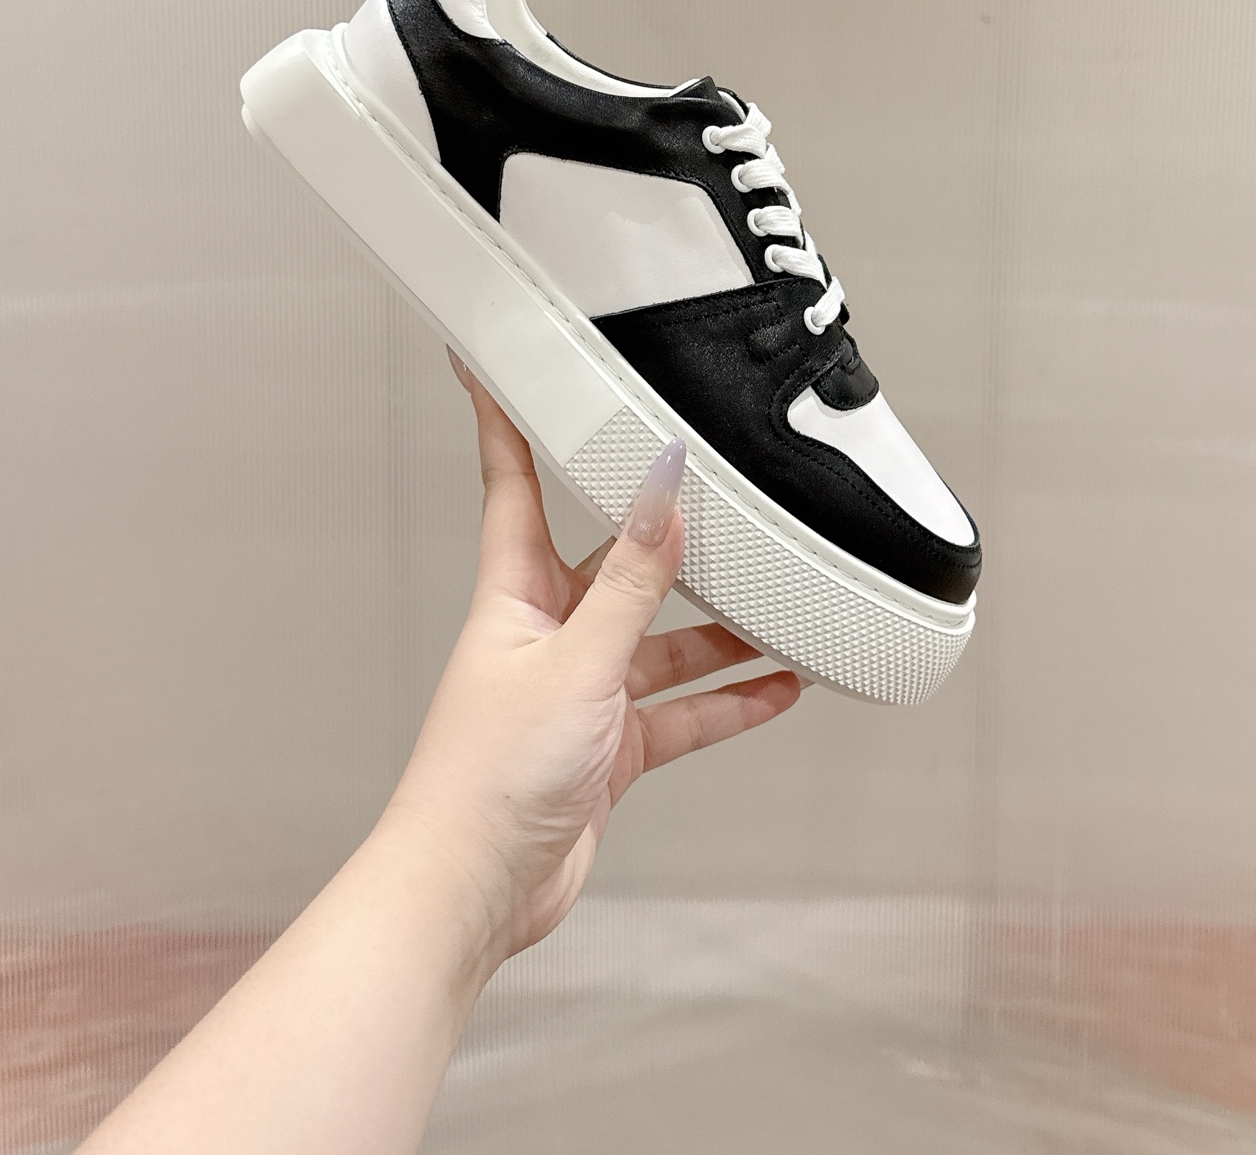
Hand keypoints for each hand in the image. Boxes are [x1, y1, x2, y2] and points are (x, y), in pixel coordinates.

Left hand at [380, 352, 802, 969]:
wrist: (471, 894)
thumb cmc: (484, 780)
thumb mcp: (575, 665)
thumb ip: (630, 582)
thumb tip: (663, 491)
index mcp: (513, 596)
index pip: (514, 484)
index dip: (506, 420)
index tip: (497, 361)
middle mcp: (545, 634)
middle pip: (615, 564)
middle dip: (668, 538)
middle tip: (722, 494)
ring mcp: (578, 692)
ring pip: (659, 641)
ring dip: (718, 632)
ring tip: (785, 611)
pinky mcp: (605, 749)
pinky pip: (677, 711)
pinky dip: (725, 702)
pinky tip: (776, 689)